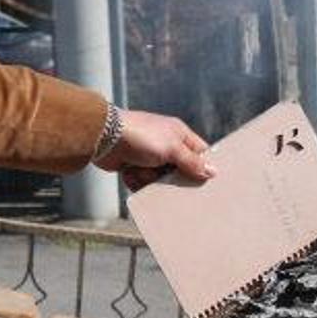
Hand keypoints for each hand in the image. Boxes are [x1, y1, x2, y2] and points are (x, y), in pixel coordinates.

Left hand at [94, 110, 214, 188]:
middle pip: (180, 171)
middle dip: (171, 178)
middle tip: (166, 178)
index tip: (206, 182)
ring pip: (160, 180)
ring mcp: (149, 156)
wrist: (104, 137)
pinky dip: (137, 180)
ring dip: (150, 179)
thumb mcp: (171, 148)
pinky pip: (143, 183)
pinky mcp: (134, 166)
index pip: (200, 153)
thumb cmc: (140, 136)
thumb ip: (192, 162)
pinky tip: (130, 171)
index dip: (203, 167)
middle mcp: (165, 144)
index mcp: (178, 134)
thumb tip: (212, 172)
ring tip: (140, 169)